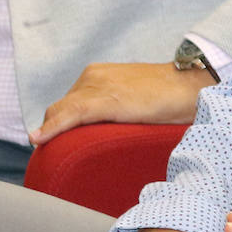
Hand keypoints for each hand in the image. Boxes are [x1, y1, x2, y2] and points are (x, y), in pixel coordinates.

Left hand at [29, 62, 210, 144]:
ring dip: (54, 132)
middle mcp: (93, 76)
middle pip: (60, 109)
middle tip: (57, 156)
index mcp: (98, 75)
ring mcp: (97, 86)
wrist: (192, 87)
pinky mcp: (105, 100)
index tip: (55, 146)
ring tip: (50, 157)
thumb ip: (114, 109)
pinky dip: (53, 127)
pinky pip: (71, 114)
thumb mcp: (133, 101)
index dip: (58, 126)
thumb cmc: (169, 98)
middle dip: (55, 130)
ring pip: (61, 113)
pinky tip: (39, 139)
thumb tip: (102, 135)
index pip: (67, 104)